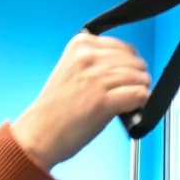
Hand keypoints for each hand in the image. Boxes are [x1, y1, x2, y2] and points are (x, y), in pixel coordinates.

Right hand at [11, 33, 150, 169]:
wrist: (39, 134)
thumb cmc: (55, 109)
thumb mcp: (72, 71)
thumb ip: (97, 63)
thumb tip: (129, 67)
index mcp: (80, 45)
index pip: (124, 47)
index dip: (130, 64)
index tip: (126, 76)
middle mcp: (88, 58)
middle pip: (135, 62)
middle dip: (137, 78)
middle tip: (128, 92)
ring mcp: (96, 78)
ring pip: (140, 78)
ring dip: (140, 91)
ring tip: (128, 102)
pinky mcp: (103, 101)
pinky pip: (139, 94)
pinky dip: (140, 103)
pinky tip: (129, 109)